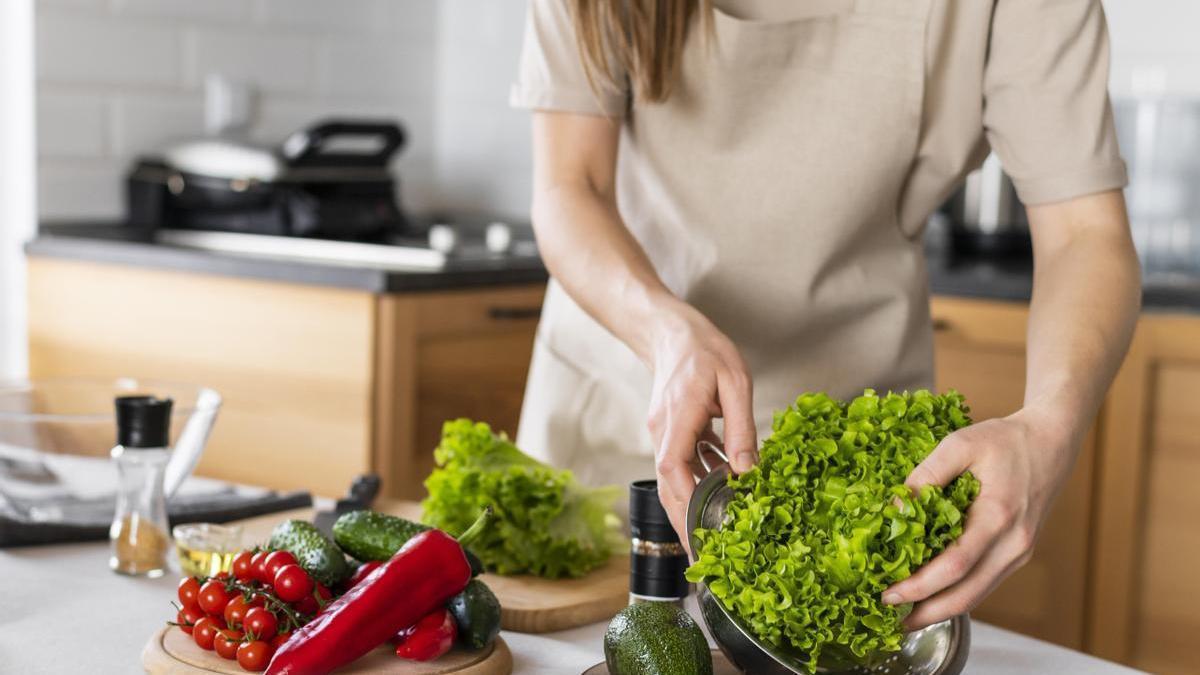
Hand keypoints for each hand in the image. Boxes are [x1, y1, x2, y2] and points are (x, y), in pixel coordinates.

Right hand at [644, 301, 756, 547]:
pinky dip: (698, 480)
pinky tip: (722, 487)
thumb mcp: (735, 383)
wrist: (670, 331)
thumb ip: (741, 429)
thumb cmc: (705, 349)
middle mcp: (663, 430)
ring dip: (693, 503)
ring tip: (717, 531)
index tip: (699, 532)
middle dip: (684, 520)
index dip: (685, 504)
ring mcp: (662, 432)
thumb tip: (748, 473)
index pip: (673, 469)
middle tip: (705, 555)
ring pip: (674, 477)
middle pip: (668, 485)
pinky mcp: (669, 431)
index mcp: (678, 417)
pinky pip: (681, 463)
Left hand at [882, 408, 1077, 629]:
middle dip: (928, 612)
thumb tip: (895, 507)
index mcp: (998, 515)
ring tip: (907, 614)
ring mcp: (1020, 552)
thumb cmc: (1004, 440)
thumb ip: (926, 474)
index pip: (955, 565)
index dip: (920, 585)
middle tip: (892, 618)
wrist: (1051, 441)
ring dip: (942, 609)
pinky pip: (986, 583)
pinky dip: (959, 595)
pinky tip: (934, 595)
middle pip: (968, 594)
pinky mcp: (1019, 553)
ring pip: (979, 595)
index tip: (889, 592)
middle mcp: (1013, 542)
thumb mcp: (959, 444)